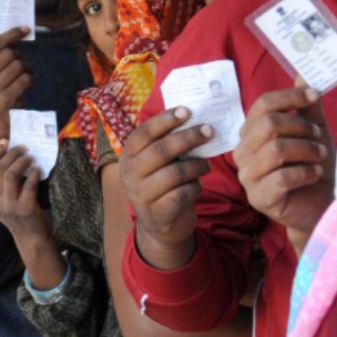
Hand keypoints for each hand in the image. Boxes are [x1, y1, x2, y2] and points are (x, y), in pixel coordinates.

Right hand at [0, 27, 32, 151]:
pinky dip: (30, 79)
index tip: (26, 29)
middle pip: (9, 53)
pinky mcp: (4, 100)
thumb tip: (19, 31)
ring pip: (18, 65)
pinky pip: (25, 79)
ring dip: (27, 68)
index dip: (12, 34)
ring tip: (26, 74)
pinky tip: (28, 84)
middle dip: (20, 56)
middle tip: (23, 64)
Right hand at [0, 140, 52, 247]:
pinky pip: (28, 185)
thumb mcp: (3, 199)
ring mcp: (9, 206)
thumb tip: (10, 152)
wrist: (30, 237)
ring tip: (30, 157)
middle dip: (11, 154)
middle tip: (23, 147)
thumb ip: (2, 182)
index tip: (5, 141)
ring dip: (21, 162)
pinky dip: (34, 174)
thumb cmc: (18, 213)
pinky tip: (38, 170)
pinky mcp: (24, 208)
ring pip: (10, 174)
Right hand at [118, 106, 212, 269]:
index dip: (165, 120)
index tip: (187, 111)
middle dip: (188, 138)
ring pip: (175, 173)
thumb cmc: (162, 184)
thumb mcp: (157, 163)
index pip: (144, 133)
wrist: (159, 225)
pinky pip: (182, 194)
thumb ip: (167, 143)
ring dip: (196, 166)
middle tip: (208, 131)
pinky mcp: (157, 214)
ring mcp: (141, 195)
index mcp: (128, 156)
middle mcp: (130, 174)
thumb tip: (195, 120)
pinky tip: (197, 186)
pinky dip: (195, 188)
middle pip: (161, 150)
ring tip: (206, 165)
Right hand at [234, 85, 335, 237]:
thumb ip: (307, 107)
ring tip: (321, 157)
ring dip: (307, 150)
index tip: (314, 96)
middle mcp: (243, 152)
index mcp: (251, 133)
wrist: (317, 207)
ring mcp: (247, 176)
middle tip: (318, 137)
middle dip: (301, 127)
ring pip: (276, 150)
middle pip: (267, 125)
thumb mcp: (315, 133)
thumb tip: (304, 74)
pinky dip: (305, 173)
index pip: (262, 105)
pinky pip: (282, 177)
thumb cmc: (312, 168)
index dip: (289, 97)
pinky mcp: (258, 198)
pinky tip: (314, 175)